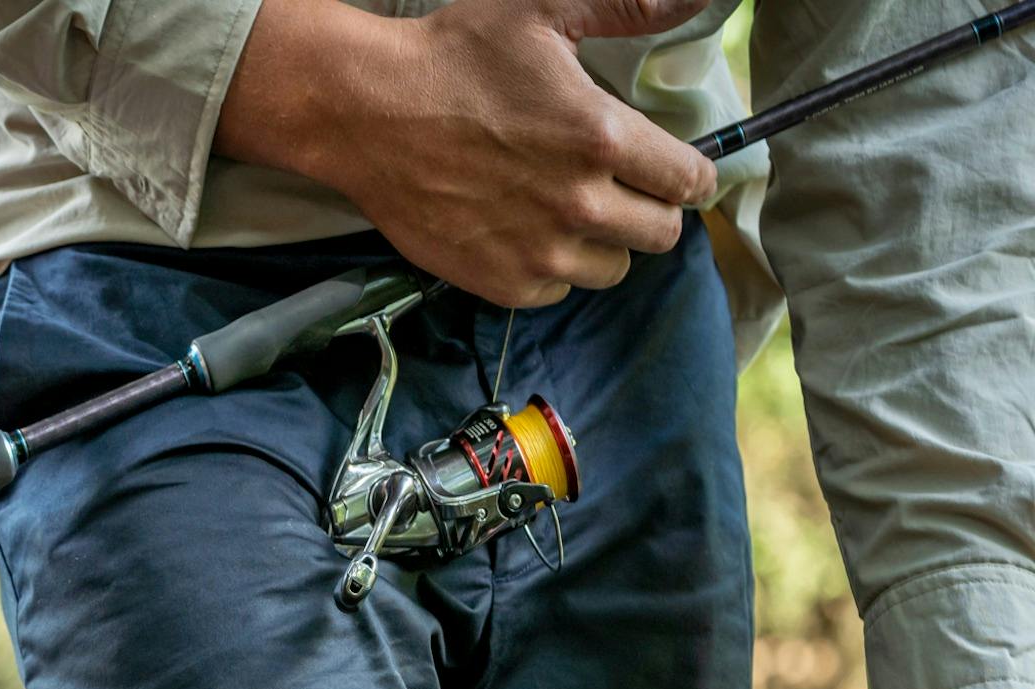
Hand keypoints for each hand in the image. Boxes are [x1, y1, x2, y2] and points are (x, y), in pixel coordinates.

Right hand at [217, 0, 717, 306]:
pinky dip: (551, 269)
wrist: (366, 115)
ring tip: (570, 210)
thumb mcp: (544, 11)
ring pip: (612, 269)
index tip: (674, 169)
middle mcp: (578, 205)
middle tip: (619, 185)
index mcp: (601, 138)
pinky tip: (526, 231)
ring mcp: (538, 253)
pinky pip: (556, 292)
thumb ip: (631, 6)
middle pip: (660, 233)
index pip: (690, 182)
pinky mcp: (499, 282)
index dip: (689, 173)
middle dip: (650, 208)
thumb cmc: (453, 57)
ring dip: (603, 242)